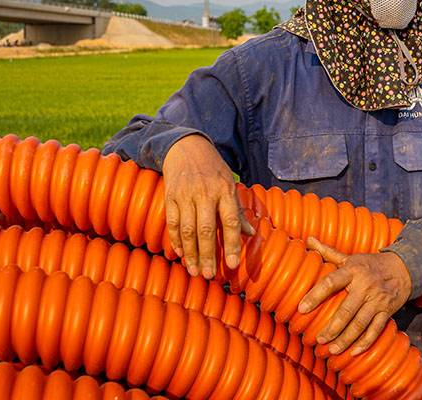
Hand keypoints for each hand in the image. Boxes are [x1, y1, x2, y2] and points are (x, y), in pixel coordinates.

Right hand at [162, 134, 253, 278]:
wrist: (186, 146)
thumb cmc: (213, 169)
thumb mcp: (230, 183)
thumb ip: (238, 210)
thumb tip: (251, 234)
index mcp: (225, 190)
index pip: (230, 221)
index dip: (231, 244)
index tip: (232, 264)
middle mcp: (205, 192)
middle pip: (206, 230)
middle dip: (207, 255)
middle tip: (208, 275)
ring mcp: (186, 194)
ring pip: (187, 230)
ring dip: (190, 253)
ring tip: (194, 270)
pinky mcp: (170, 196)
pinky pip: (172, 223)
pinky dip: (175, 241)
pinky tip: (181, 254)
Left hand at [298, 237, 411, 355]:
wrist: (404, 267)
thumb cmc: (370, 264)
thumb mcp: (350, 257)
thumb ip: (328, 251)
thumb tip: (308, 239)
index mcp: (352, 270)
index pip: (331, 282)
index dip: (315, 295)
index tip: (302, 309)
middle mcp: (365, 285)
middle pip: (346, 310)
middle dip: (332, 327)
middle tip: (318, 340)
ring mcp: (377, 300)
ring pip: (360, 323)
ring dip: (346, 339)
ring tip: (332, 349)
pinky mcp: (388, 311)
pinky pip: (376, 330)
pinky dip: (365, 342)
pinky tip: (354, 352)